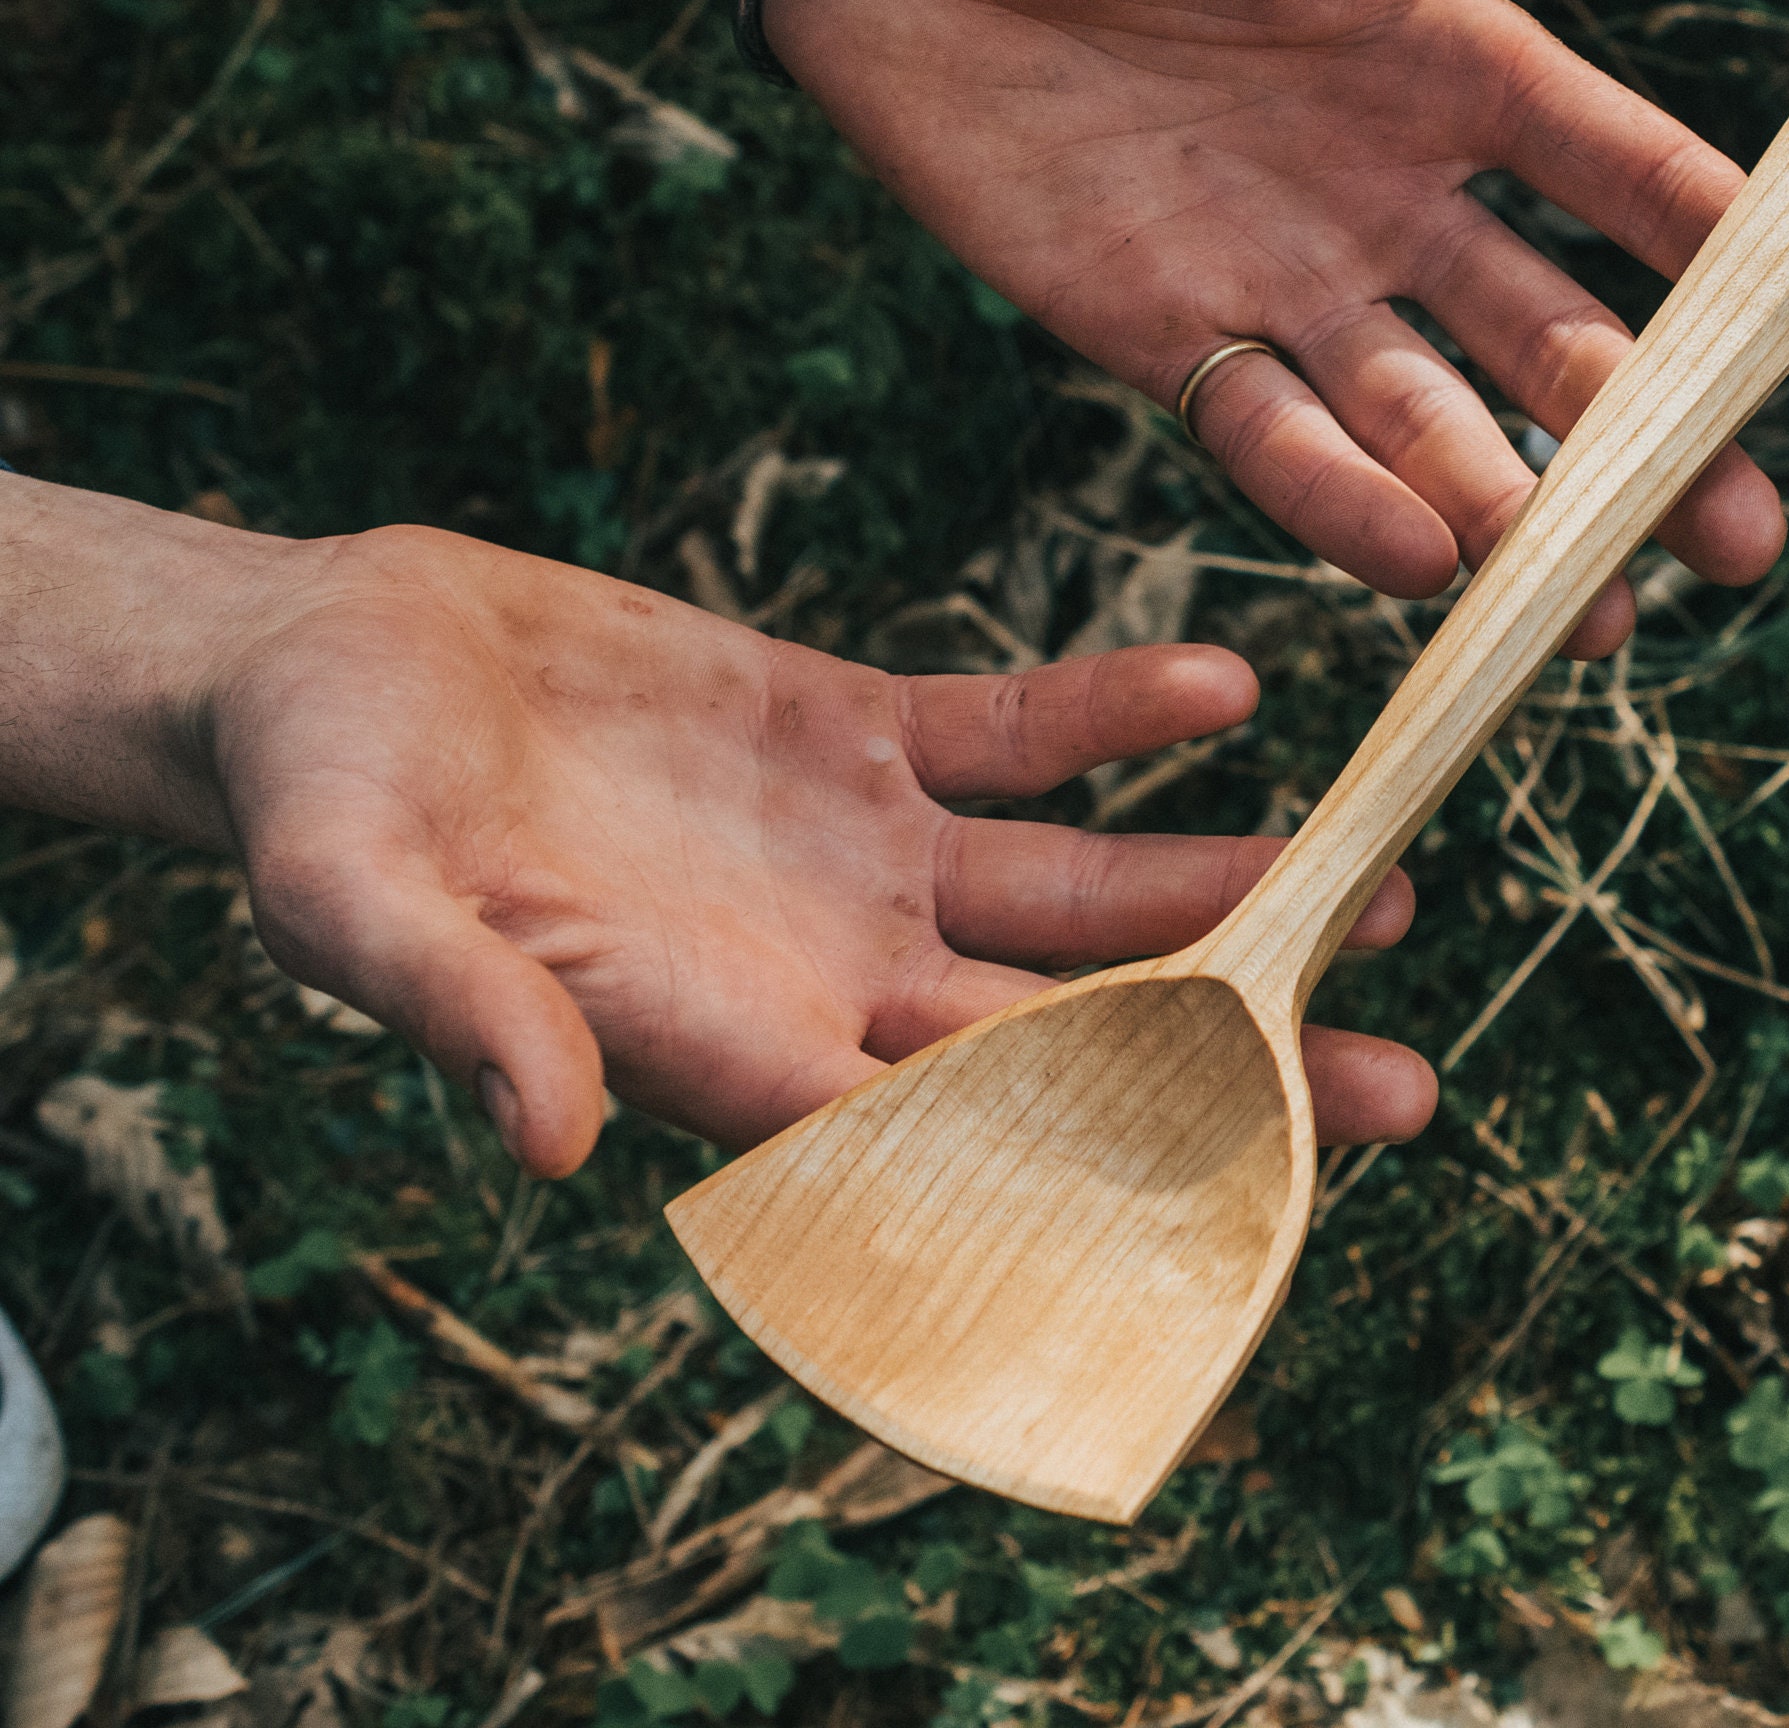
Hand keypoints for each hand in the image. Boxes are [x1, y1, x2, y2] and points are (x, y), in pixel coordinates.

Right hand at [0, 482, 1428, 1178]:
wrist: (333, 676)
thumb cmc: (321, 810)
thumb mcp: (359, 908)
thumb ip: (462, 1010)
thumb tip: (551, 1138)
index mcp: (732, 1049)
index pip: (943, 1137)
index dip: (1096, 1163)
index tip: (1243, 1184)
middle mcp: (829, 971)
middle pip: (1071, 1037)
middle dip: (1230, 1061)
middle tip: (1397, 1090)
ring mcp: (860, 855)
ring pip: (1081, 892)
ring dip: (1223, 892)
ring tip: (1383, 887)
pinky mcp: (856, 736)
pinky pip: (1016, 736)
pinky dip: (1114, 718)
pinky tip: (1226, 688)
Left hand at [585, 0, 1788, 658]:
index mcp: (1452, 60)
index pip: (1639, 183)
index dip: (1762, 269)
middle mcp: (1395, 191)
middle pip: (1565, 345)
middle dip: (1660, 446)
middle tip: (1744, 543)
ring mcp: (1287, 277)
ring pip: (1437, 424)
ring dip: (1520, 516)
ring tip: (1597, 607)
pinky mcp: (1163, 337)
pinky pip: (1274, 445)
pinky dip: (1346, 509)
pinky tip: (1428, 564)